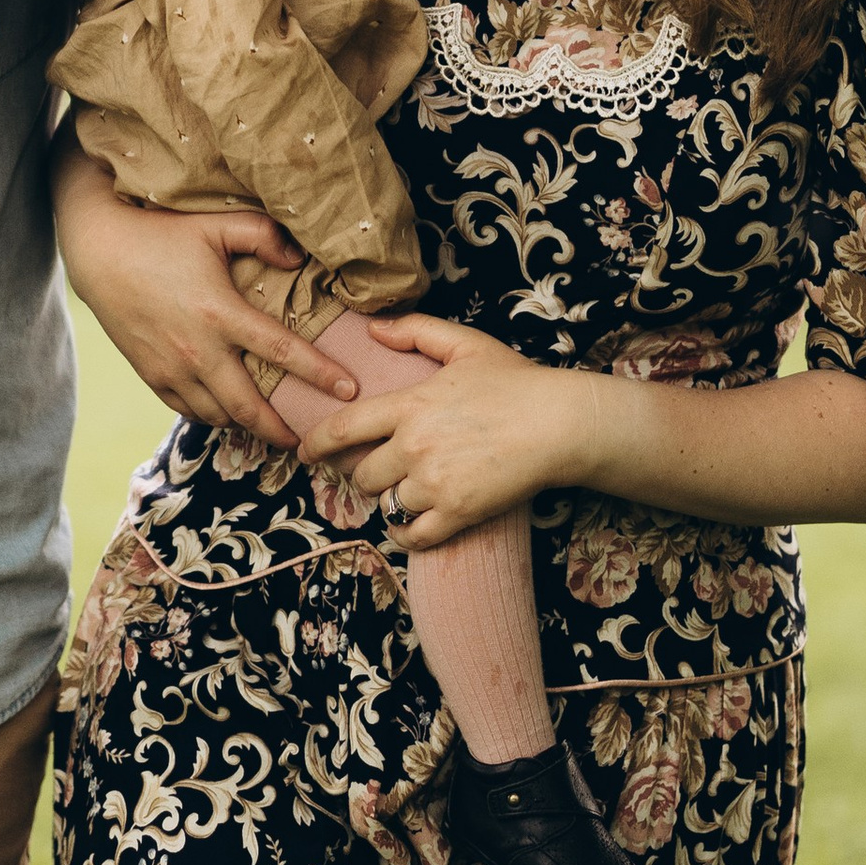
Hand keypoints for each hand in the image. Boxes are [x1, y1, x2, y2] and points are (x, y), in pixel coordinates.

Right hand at [52, 146, 358, 450]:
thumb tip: (299, 258)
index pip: (282, 351)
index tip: (349, 390)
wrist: (99, 253)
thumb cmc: (161, 234)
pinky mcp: (153, 375)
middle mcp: (198, 350)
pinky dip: (212, 417)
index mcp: (220, 313)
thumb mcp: (215, 225)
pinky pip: (188, 410)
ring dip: (247, 426)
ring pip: (218, 415)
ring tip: (272, 429)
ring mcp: (173, 368)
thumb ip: (262, 236)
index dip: (320, 374)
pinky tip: (228, 414)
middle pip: (250, 406)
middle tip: (310, 439)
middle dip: (282, 429)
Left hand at [297, 315, 592, 545]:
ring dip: (388, 500)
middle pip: (362, 473)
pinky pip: (413, 535)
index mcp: (410, 405)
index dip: (317, 443)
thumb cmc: (516, 381)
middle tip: (372, 472)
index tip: (305, 453)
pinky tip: (409, 524)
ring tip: (400, 492)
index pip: (344, 428)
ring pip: (386, 503)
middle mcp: (414, 445)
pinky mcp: (458, 512)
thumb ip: (416, 332)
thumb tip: (374, 329)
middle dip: (362, 474)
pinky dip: (405, 533)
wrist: (560, 424)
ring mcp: (435, 482)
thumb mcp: (465, 344)